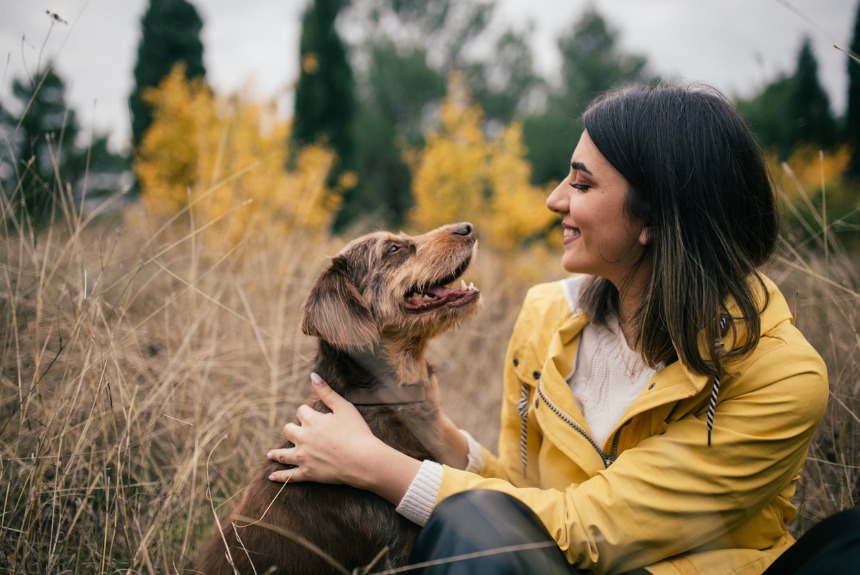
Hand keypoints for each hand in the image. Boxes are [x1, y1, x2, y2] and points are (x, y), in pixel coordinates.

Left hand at [267, 374, 421, 503]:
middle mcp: (303, 438)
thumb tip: (313, 376)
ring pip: (283, 454)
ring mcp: (303, 457)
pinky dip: (279, 477)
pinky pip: (289, 476)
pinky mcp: (307, 473)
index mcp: (311, 421)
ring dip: (276, 453)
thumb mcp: (344, 407)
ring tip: (270, 454)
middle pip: (288, 430)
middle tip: (297, 432)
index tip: (313, 415)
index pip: (301, 411)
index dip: (307, 412)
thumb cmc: (356, 432)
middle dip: (291, 429)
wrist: (363, 460)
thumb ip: (326, 392)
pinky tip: (271, 477)